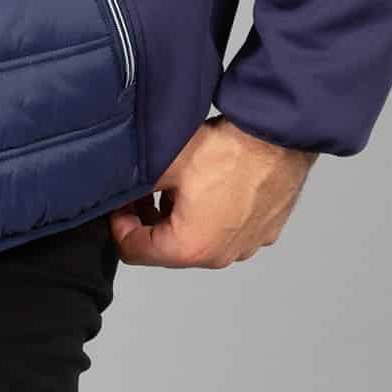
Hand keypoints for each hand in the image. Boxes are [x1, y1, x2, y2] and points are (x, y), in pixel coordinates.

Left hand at [109, 116, 315, 270]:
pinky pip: (227, 228)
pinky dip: (212, 213)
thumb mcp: (164, 164)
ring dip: (180, 217)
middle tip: (144, 188)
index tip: (119, 202)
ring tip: (177, 182)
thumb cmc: (228, 149)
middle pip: (167, 248)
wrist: (278, 135)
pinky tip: (210, 183)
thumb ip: (132, 186)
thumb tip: (113, 192)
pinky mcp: (264, 230)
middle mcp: (220, 256)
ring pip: (198, 238)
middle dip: (148, 219)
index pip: (134, 251)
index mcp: (190, 248)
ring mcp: (246, 245)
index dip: (118, 224)